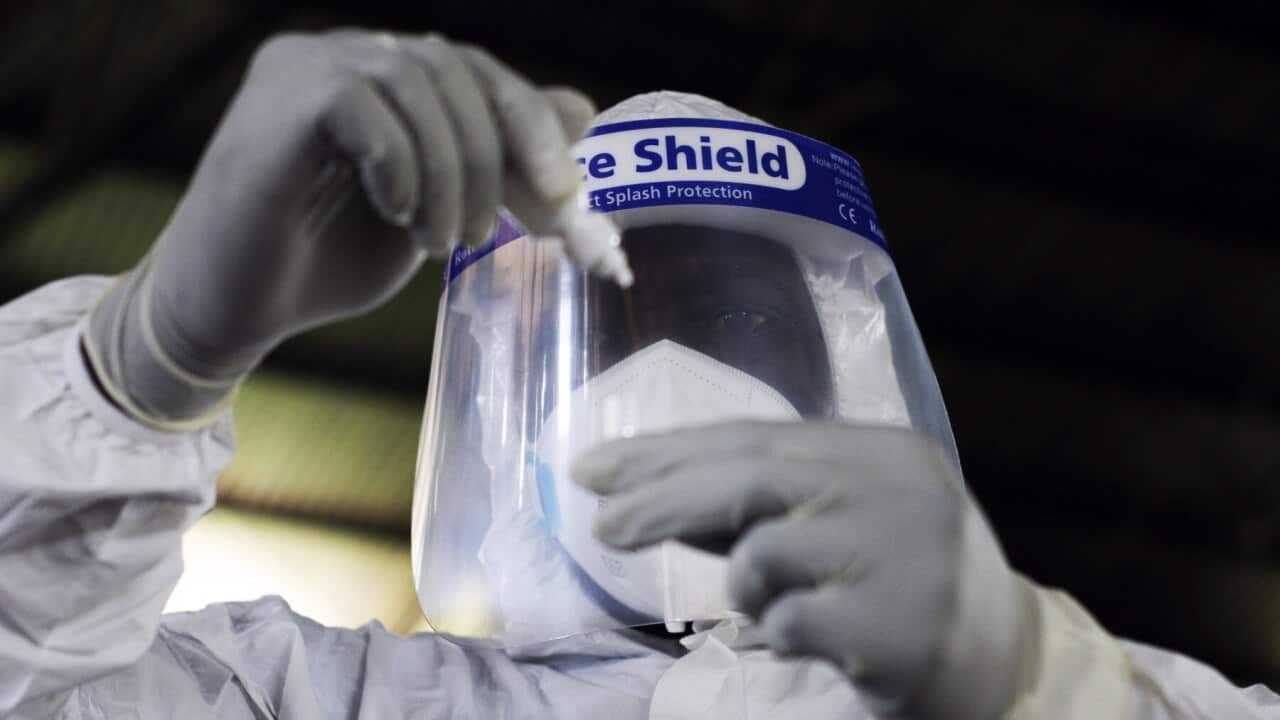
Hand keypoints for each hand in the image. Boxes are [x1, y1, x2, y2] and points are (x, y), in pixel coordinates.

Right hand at [85, 31, 596, 426]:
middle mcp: (348, 53)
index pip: (478, 73)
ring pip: (415, 81)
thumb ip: (499, 163)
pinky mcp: (274, 97)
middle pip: (454, 68)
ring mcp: (307, 66)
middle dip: (499, 154)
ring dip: (450, 171)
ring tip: (442, 242)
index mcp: (387, 75)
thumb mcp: (438, 211)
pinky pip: (357, 102)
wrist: (236, 307)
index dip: (532, 128)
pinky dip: (396, 163)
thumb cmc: (330, 260)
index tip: (565, 198)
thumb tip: (583, 112)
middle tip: (496, 230)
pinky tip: (397, 216)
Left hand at [573, 422, 1035, 719]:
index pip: (752, 438)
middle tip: (601, 526)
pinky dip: (779, 634)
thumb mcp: (840, 521)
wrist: (1004, 661)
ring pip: (761, 554)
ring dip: (746, 588)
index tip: (595, 469)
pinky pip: (786, 624)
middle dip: (660, 500)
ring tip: (785, 605)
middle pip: (748, 479)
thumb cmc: (900, 581)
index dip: (665, 453)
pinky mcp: (899, 627)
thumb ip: (760, 503)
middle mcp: (899, 490)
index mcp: (884, 450)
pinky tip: (818, 639)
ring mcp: (906, 556)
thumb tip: (641, 491)